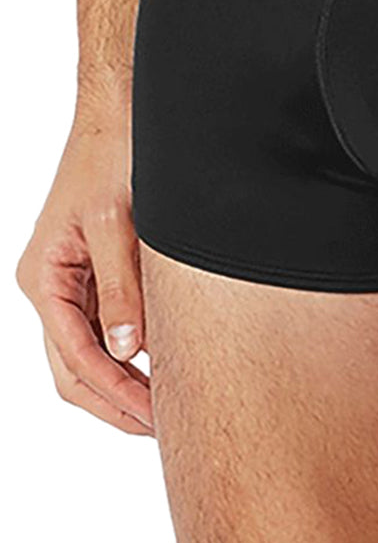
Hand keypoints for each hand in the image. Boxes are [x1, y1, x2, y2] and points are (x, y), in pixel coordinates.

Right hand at [17, 107, 152, 434]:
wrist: (118, 116)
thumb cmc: (112, 159)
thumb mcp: (118, 225)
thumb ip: (122, 288)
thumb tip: (128, 351)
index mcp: (45, 278)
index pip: (74, 357)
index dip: (114, 393)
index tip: (153, 417)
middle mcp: (51, 287)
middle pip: (74, 370)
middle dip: (115, 402)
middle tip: (163, 427)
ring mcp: (71, 284)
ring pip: (89, 355)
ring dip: (123, 383)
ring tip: (167, 407)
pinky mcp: (95, 275)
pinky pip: (106, 328)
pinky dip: (130, 354)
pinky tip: (164, 366)